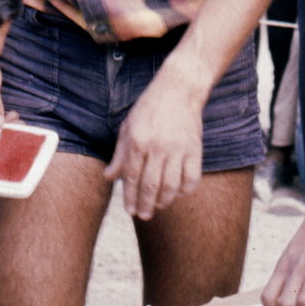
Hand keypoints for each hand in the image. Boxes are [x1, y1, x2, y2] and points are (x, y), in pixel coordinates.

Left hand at [103, 70, 204, 219]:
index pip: (132, 177)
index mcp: (138, 141)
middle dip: (145, 205)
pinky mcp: (195, 150)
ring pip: (171, 186)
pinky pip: (192, 178)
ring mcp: (178, 149)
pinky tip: (177, 194)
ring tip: (158, 207)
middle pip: (150, 186)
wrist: (179, 90)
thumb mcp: (128, 127)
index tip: (130, 210)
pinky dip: (185, 190)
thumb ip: (120, 154)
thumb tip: (109, 177)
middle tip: (143, 215)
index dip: (130, 197)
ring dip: (164, 201)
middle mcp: (157, 147)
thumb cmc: (149, 108)